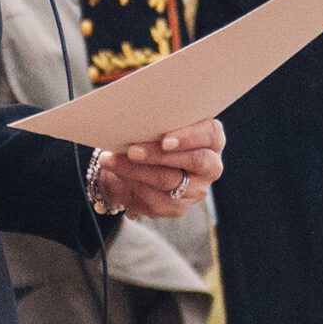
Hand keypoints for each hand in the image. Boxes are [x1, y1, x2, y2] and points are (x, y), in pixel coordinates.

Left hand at [91, 117, 223, 218]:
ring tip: (111, 160)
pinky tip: (117, 174)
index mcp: (212, 139)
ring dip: (136, 170)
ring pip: (168, 180)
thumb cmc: (155, 136)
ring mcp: (196, 190)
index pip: (210, 133)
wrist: (139, 166)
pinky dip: (132, 183)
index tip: (165, 139)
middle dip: (159, 155)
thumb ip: (158, 120)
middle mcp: (210, 166)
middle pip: (192, 160)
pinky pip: (155, 198)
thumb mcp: (159, 125)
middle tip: (132, 150)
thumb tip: (136, 115)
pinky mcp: (178, 207)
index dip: (189, 136)